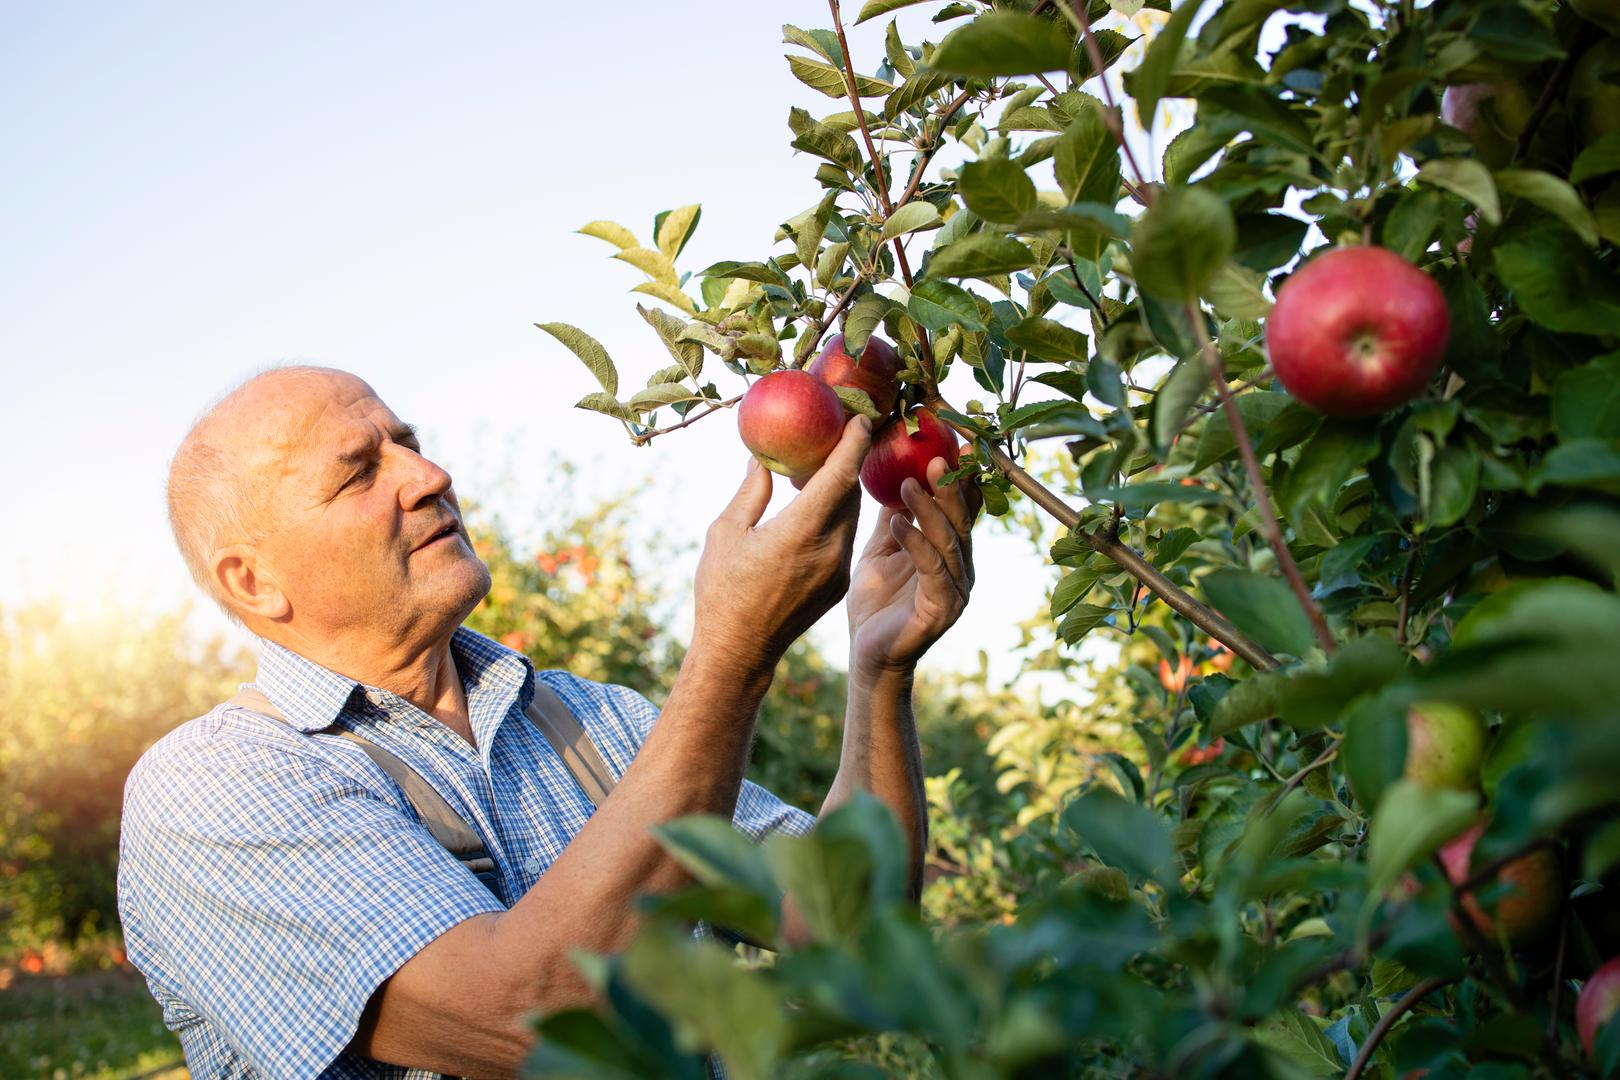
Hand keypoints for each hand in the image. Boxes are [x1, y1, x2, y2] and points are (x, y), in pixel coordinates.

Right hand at [692, 415, 871, 672]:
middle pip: (851, 492)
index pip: (840, 476)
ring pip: (850, 515)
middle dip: (849, 460)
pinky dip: (837, 514)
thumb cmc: (722, 591)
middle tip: (839, 432)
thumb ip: (750, 492)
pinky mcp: (838, 584)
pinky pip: (844, 537)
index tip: (860, 417)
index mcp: (800, 532)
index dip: (853, 443)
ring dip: (842, 488)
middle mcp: (829, 549)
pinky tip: (816, 505)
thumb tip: (760, 458)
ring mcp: (838, 570)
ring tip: (821, 466)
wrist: (739, 653)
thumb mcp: (726, 533)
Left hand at [847, 454, 979, 679]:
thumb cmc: (876, 603)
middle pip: (961, 521)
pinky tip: (897, 522)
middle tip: (936, 457)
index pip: (962, 510)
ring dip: (930, 510)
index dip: (962, 480)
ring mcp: (955, 590)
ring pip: (949, 541)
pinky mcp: (941, 610)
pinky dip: (916, 543)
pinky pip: (932, 569)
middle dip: (950, 487)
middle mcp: (961, 569)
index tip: (959, 446)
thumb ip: (896, 519)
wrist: (868, 654)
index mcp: (951, 553)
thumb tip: (896, 477)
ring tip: (908, 483)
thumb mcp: (883, 550)